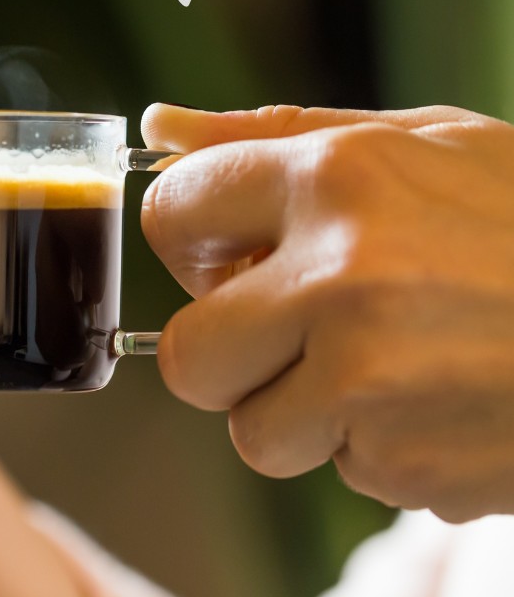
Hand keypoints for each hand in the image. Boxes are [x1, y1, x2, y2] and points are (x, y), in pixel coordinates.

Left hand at [141, 103, 513, 522]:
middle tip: (291, 326)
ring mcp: (374, 384)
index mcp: (334, 180)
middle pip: (186, 356)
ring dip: (299, 409)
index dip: (190, 238)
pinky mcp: (411, 468)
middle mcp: (341, 281)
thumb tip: (157, 128)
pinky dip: (374, 445)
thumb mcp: (420, 142)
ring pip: (252, 431)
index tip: (228, 251)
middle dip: (225, 350)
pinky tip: (440, 399)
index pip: (169, 214)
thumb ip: (276, 136)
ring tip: (385, 363)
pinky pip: (338, 469)